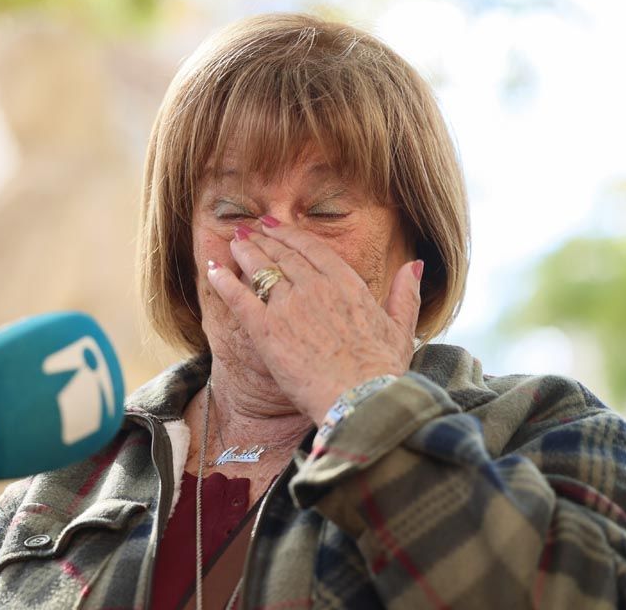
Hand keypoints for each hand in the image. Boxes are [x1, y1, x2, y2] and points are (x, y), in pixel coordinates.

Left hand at [205, 219, 422, 424]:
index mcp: (347, 284)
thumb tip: (413, 265)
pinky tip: (213, 270)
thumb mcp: (402, 328)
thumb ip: (404, 294)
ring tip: (233, 242)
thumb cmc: (384, 371)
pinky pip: (239, 298)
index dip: (291, 235)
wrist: (362, 400)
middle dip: (264, 239)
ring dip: (244, 253)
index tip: (277, 226)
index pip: (313, 249)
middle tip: (250, 229)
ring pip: (260, 270)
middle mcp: (315, 287)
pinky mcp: (266, 331)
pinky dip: (224, 282)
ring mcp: (289, 306)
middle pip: (283, 255)